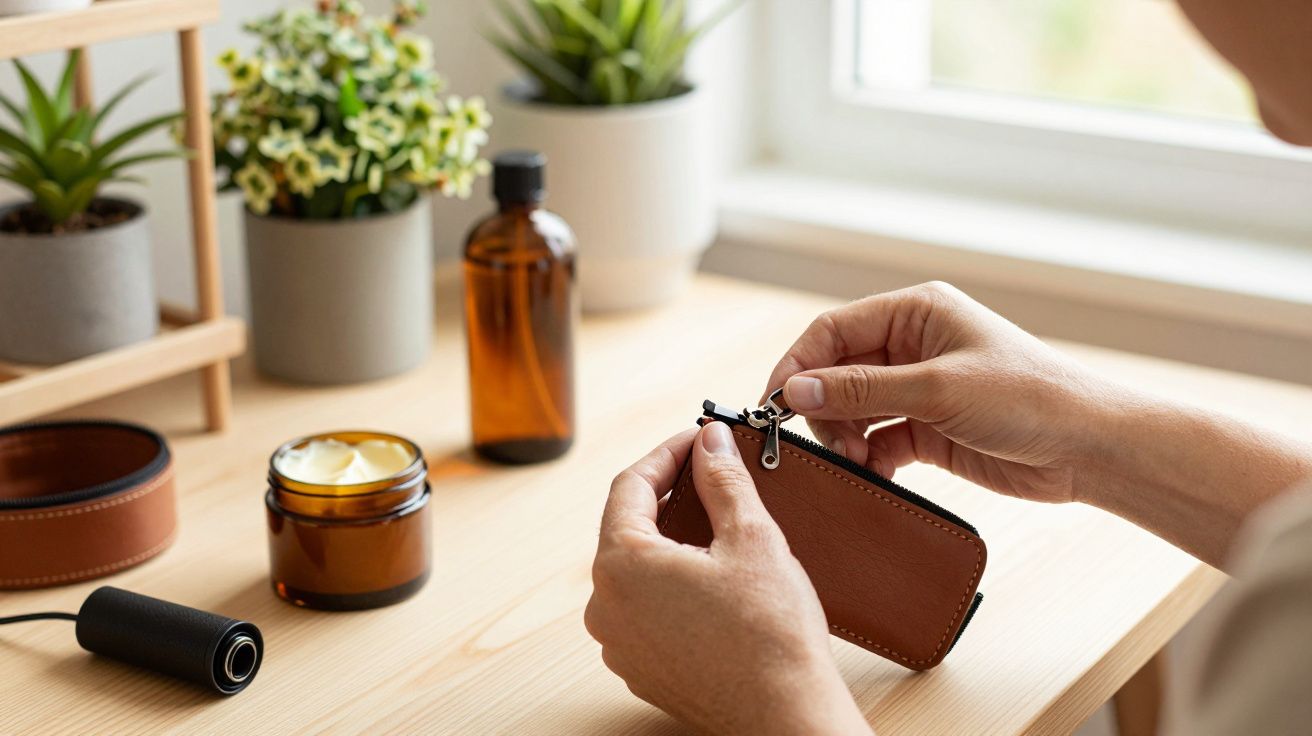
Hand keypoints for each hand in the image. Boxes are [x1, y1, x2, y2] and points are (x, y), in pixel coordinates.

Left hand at [585, 423, 871, 735]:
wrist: (785, 715)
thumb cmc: (770, 632)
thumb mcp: (750, 537)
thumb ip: (722, 479)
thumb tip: (709, 439)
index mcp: (620, 565)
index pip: (630, 486)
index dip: (667, 453)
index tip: (699, 439)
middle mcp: (605, 606)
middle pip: (628, 529)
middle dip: (667, 496)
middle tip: (710, 474)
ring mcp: (619, 644)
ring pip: (636, 572)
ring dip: (669, 543)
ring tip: (716, 525)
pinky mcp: (640, 669)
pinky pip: (645, 610)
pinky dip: (671, 586)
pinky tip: (712, 581)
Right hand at [765, 281, 1115, 503]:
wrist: (1089, 449)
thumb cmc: (1029, 399)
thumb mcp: (938, 390)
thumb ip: (862, 390)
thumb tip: (794, 392)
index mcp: (916, 312)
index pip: (833, 331)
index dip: (798, 366)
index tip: (773, 405)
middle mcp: (913, 345)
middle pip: (837, 371)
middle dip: (823, 409)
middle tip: (827, 444)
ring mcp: (919, 388)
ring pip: (854, 409)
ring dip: (845, 438)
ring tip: (856, 462)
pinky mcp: (929, 429)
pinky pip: (877, 439)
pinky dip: (869, 458)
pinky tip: (874, 474)